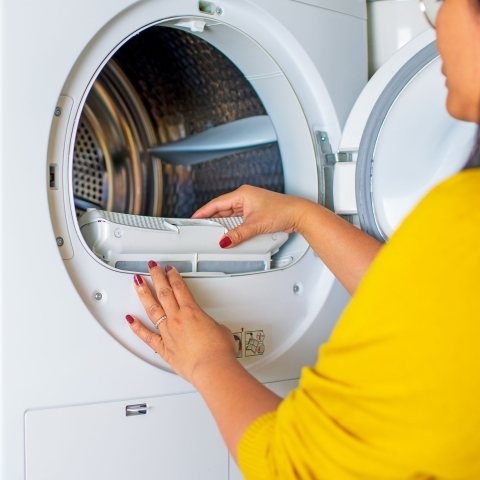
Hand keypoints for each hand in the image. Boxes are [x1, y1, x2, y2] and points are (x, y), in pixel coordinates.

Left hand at [126, 262, 235, 383]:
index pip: (180, 287)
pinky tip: (130, 319)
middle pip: (164, 292)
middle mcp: (178, 319)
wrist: (212, 368)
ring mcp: (168, 332)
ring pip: (152, 308)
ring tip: (138, 283)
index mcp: (192, 311)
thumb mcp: (220, 329)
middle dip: (157, 277)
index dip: (173, 276)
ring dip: (144, 293)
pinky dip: (137, 328)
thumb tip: (209, 329)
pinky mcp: (164, 348)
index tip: (169, 270)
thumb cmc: (218, 351)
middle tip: (152, 267)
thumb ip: (210, 325)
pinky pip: (147, 336)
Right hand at [192, 185, 308, 247]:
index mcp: (242, 194)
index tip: (194, 217)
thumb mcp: (255, 225)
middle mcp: (245, 197)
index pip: (217, 203)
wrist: (298, 214)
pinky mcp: (256, 212)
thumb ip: (238, 234)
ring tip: (215, 231)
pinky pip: (239, 218)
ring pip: (231, 214)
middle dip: (213, 218)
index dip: (204, 211)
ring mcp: (251, 204)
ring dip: (224, 223)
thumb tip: (225, 241)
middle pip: (223, 209)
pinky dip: (234, 225)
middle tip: (202, 227)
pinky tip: (231, 232)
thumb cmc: (282, 211)